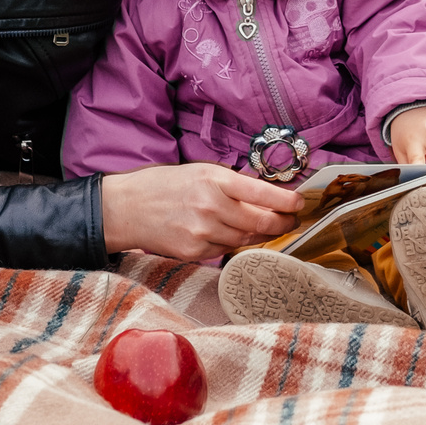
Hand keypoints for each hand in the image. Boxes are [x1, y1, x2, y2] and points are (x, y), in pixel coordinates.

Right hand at [99, 163, 307, 259]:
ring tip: (266, 228)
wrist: (126, 208)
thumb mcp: (199, 172)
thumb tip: (267, 194)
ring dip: (261, 235)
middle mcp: (210, 206)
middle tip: (291, 221)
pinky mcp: (195, 252)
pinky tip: (233, 235)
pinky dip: (235, 244)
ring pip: (247, 240)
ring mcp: (202, 232)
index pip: (263, 193)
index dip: (287, 201)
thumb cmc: (163, 186)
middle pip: (261, 222)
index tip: (299, 203)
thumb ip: (232, 184)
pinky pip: (226, 250)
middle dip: (282, 223)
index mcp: (214, 179)